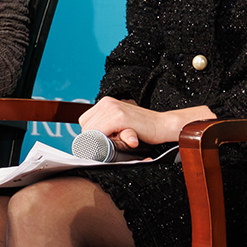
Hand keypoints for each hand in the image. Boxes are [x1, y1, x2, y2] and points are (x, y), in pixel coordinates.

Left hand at [77, 96, 207, 149]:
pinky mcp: (119, 117)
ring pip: (91, 132)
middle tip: (114, 141)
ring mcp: (112, 108)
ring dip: (102, 141)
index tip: (103, 141)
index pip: (84, 123)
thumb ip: (104, 130)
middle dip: (95, 139)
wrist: (162, 125)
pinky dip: (107, 142)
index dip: (91, 135)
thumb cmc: (142, 129)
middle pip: (85, 128)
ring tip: (119, 140)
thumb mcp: (119, 128)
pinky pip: (101, 133)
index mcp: (105, 103)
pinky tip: (122, 141)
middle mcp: (106, 102)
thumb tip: (86, 143)